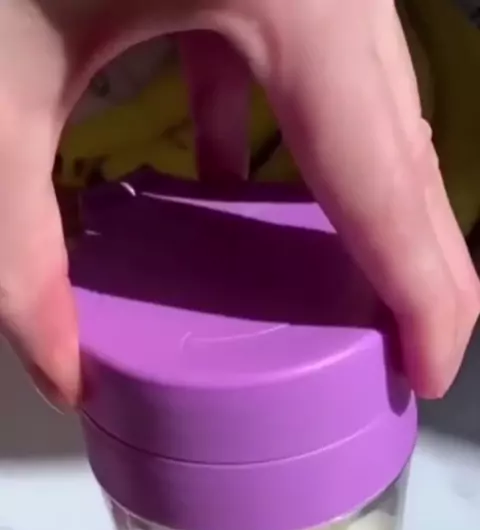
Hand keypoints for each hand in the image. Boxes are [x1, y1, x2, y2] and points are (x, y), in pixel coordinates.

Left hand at [0, 0, 477, 406]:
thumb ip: (19, 247)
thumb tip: (64, 377)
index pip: (383, 185)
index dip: (423, 294)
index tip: (431, 373)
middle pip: (407, 147)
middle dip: (421, 263)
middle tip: (415, 351)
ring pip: (373, 103)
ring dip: (370, 202)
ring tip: (356, 289)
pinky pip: (304, 58)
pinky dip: (283, 131)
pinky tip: (226, 174)